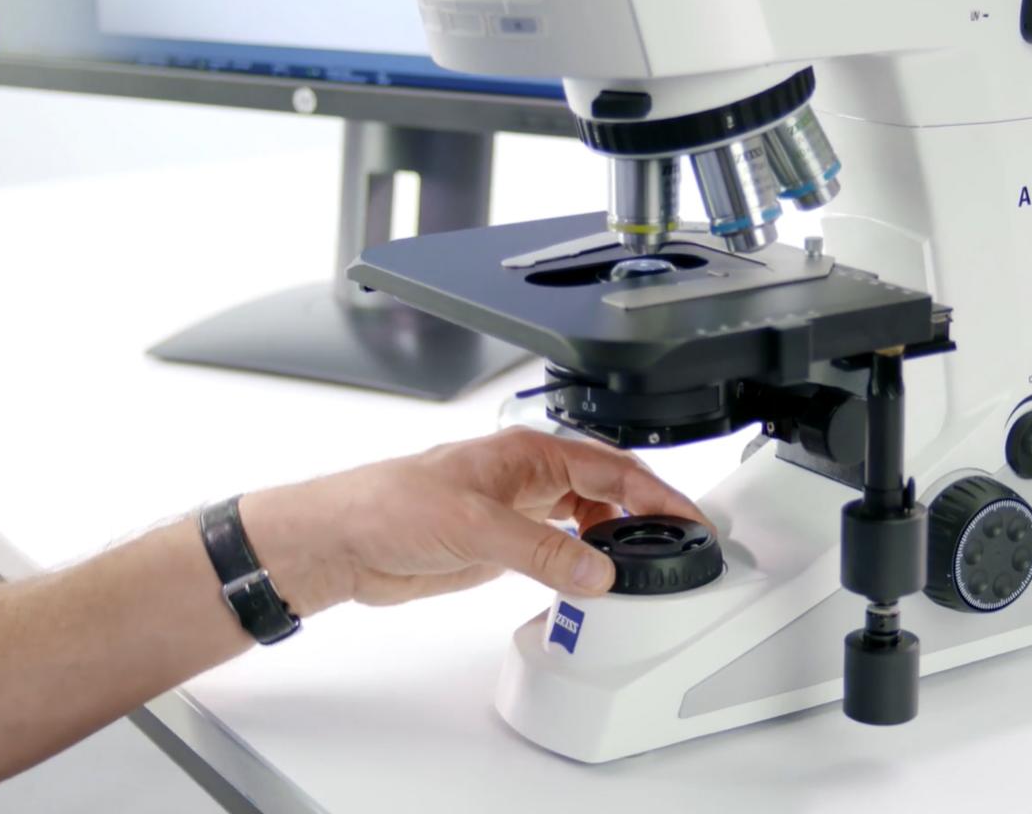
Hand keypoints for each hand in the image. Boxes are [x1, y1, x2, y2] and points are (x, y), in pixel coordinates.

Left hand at [238, 427, 705, 612]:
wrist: (341, 542)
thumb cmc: (389, 505)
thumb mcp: (477, 527)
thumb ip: (544, 551)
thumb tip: (599, 571)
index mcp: (529, 452)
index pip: (614, 468)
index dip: (658, 494)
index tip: (690, 520)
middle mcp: (528, 476)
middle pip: (608, 489)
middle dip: (646, 514)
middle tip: (680, 545)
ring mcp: (517, 510)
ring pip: (587, 517)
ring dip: (615, 540)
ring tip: (642, 566)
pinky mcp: (503, 544)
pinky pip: (560, 548)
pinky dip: (584, 562)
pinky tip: (594, 578)